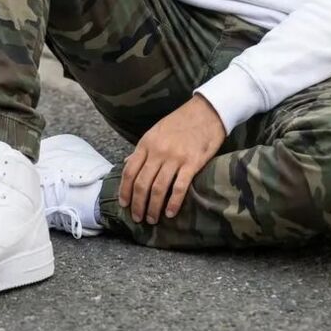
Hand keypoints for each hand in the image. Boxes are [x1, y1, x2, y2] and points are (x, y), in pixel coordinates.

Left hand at [118, 95, 226, 223]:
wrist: (207, 111)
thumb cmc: (180, 121)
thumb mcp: (156, 131)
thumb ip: (142, 149)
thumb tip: (126, 163)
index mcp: (146, 143)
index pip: (129, 171)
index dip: (125, 190)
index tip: (124, 204)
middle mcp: (158, 151)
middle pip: (142, 183)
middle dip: (138, 204)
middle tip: (138, 218)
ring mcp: (175, 157)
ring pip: (158, 189)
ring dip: (153, 207)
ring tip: (152, 219)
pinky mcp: (192, 163)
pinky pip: (179, 188)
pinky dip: (173, 203)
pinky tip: (170, 213)